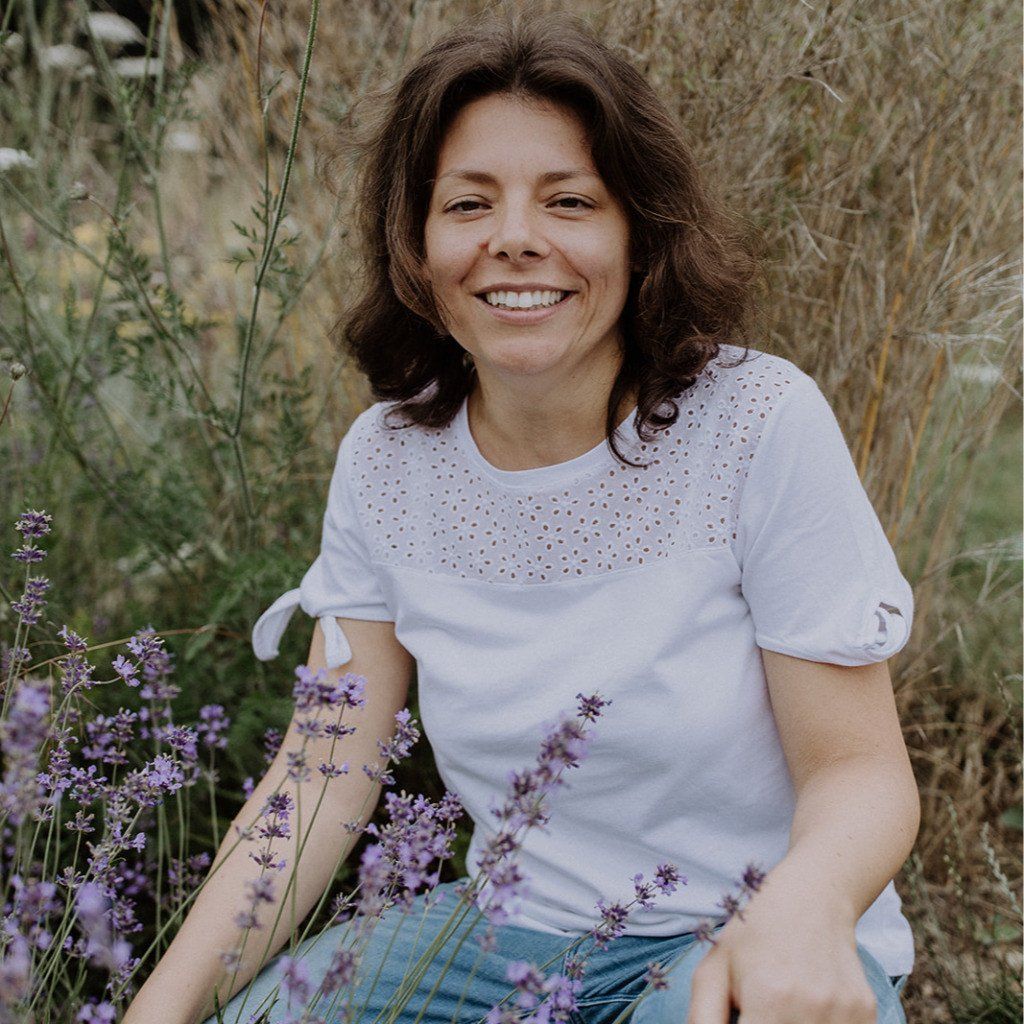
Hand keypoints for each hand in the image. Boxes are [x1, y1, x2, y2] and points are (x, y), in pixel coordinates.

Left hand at [686, 892, 876, 1023]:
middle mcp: (811, 1008)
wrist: (811, 897)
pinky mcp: (866, 1011)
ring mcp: (844, 1012)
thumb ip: (703, 1017)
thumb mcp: (714, 967)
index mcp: (769, 998)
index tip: (745, 1017)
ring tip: (782, 1007)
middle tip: (761, 1009)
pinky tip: (808, 1006)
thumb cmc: (754, 932)